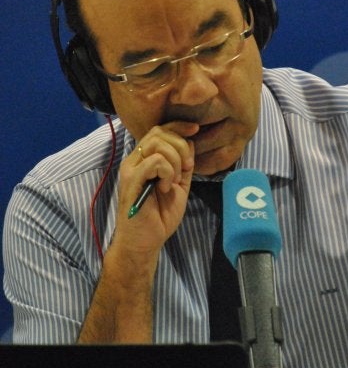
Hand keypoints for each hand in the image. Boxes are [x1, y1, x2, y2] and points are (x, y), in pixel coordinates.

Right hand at [111, 121, 198, 260]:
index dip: (178, 125)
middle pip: (159, 132)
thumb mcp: (180, 185)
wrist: (145, 241)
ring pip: (158, 144)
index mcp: (145, 159)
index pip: (159, 130)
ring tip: (174, 181)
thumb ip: (184, 164)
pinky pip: (155, 162)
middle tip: (186, 169)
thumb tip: (191, 141)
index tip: (196, 129)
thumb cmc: (160, 215)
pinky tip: (166, 188)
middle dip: (181, 147)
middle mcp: (135, 160)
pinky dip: (167, 173)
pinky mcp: (131, 180)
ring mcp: (131, 169)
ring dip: (175, 161)